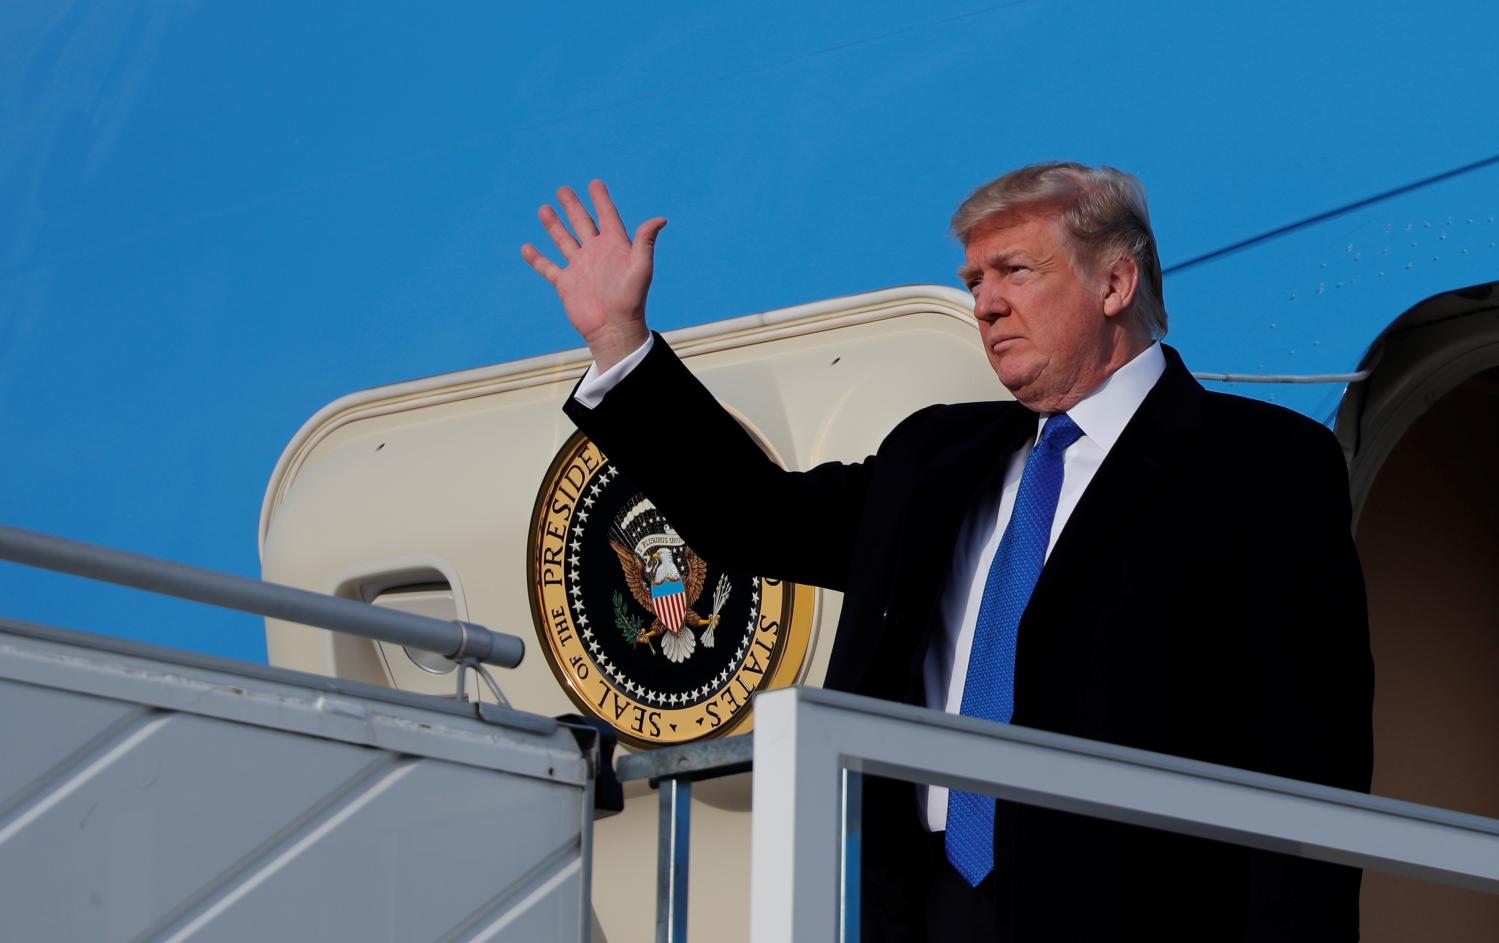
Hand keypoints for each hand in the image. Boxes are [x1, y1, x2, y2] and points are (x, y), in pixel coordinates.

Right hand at [521, 180, 667, 370]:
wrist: (614, 329)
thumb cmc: (631, 299)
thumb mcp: (641, 267)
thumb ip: (646, 241)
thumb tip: (660, 219)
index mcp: (615, 247)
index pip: (608, 216)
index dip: (601, 200)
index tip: (595, 183)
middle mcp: (596, 254)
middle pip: (582, 224)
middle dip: (573, 207)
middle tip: (563, 190)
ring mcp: (580, 268)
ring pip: (564, 241)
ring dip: (554, 225)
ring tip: (544, 209)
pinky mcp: (566, 284)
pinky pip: (548, 267)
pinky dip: (537, 258)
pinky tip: (527, 247)